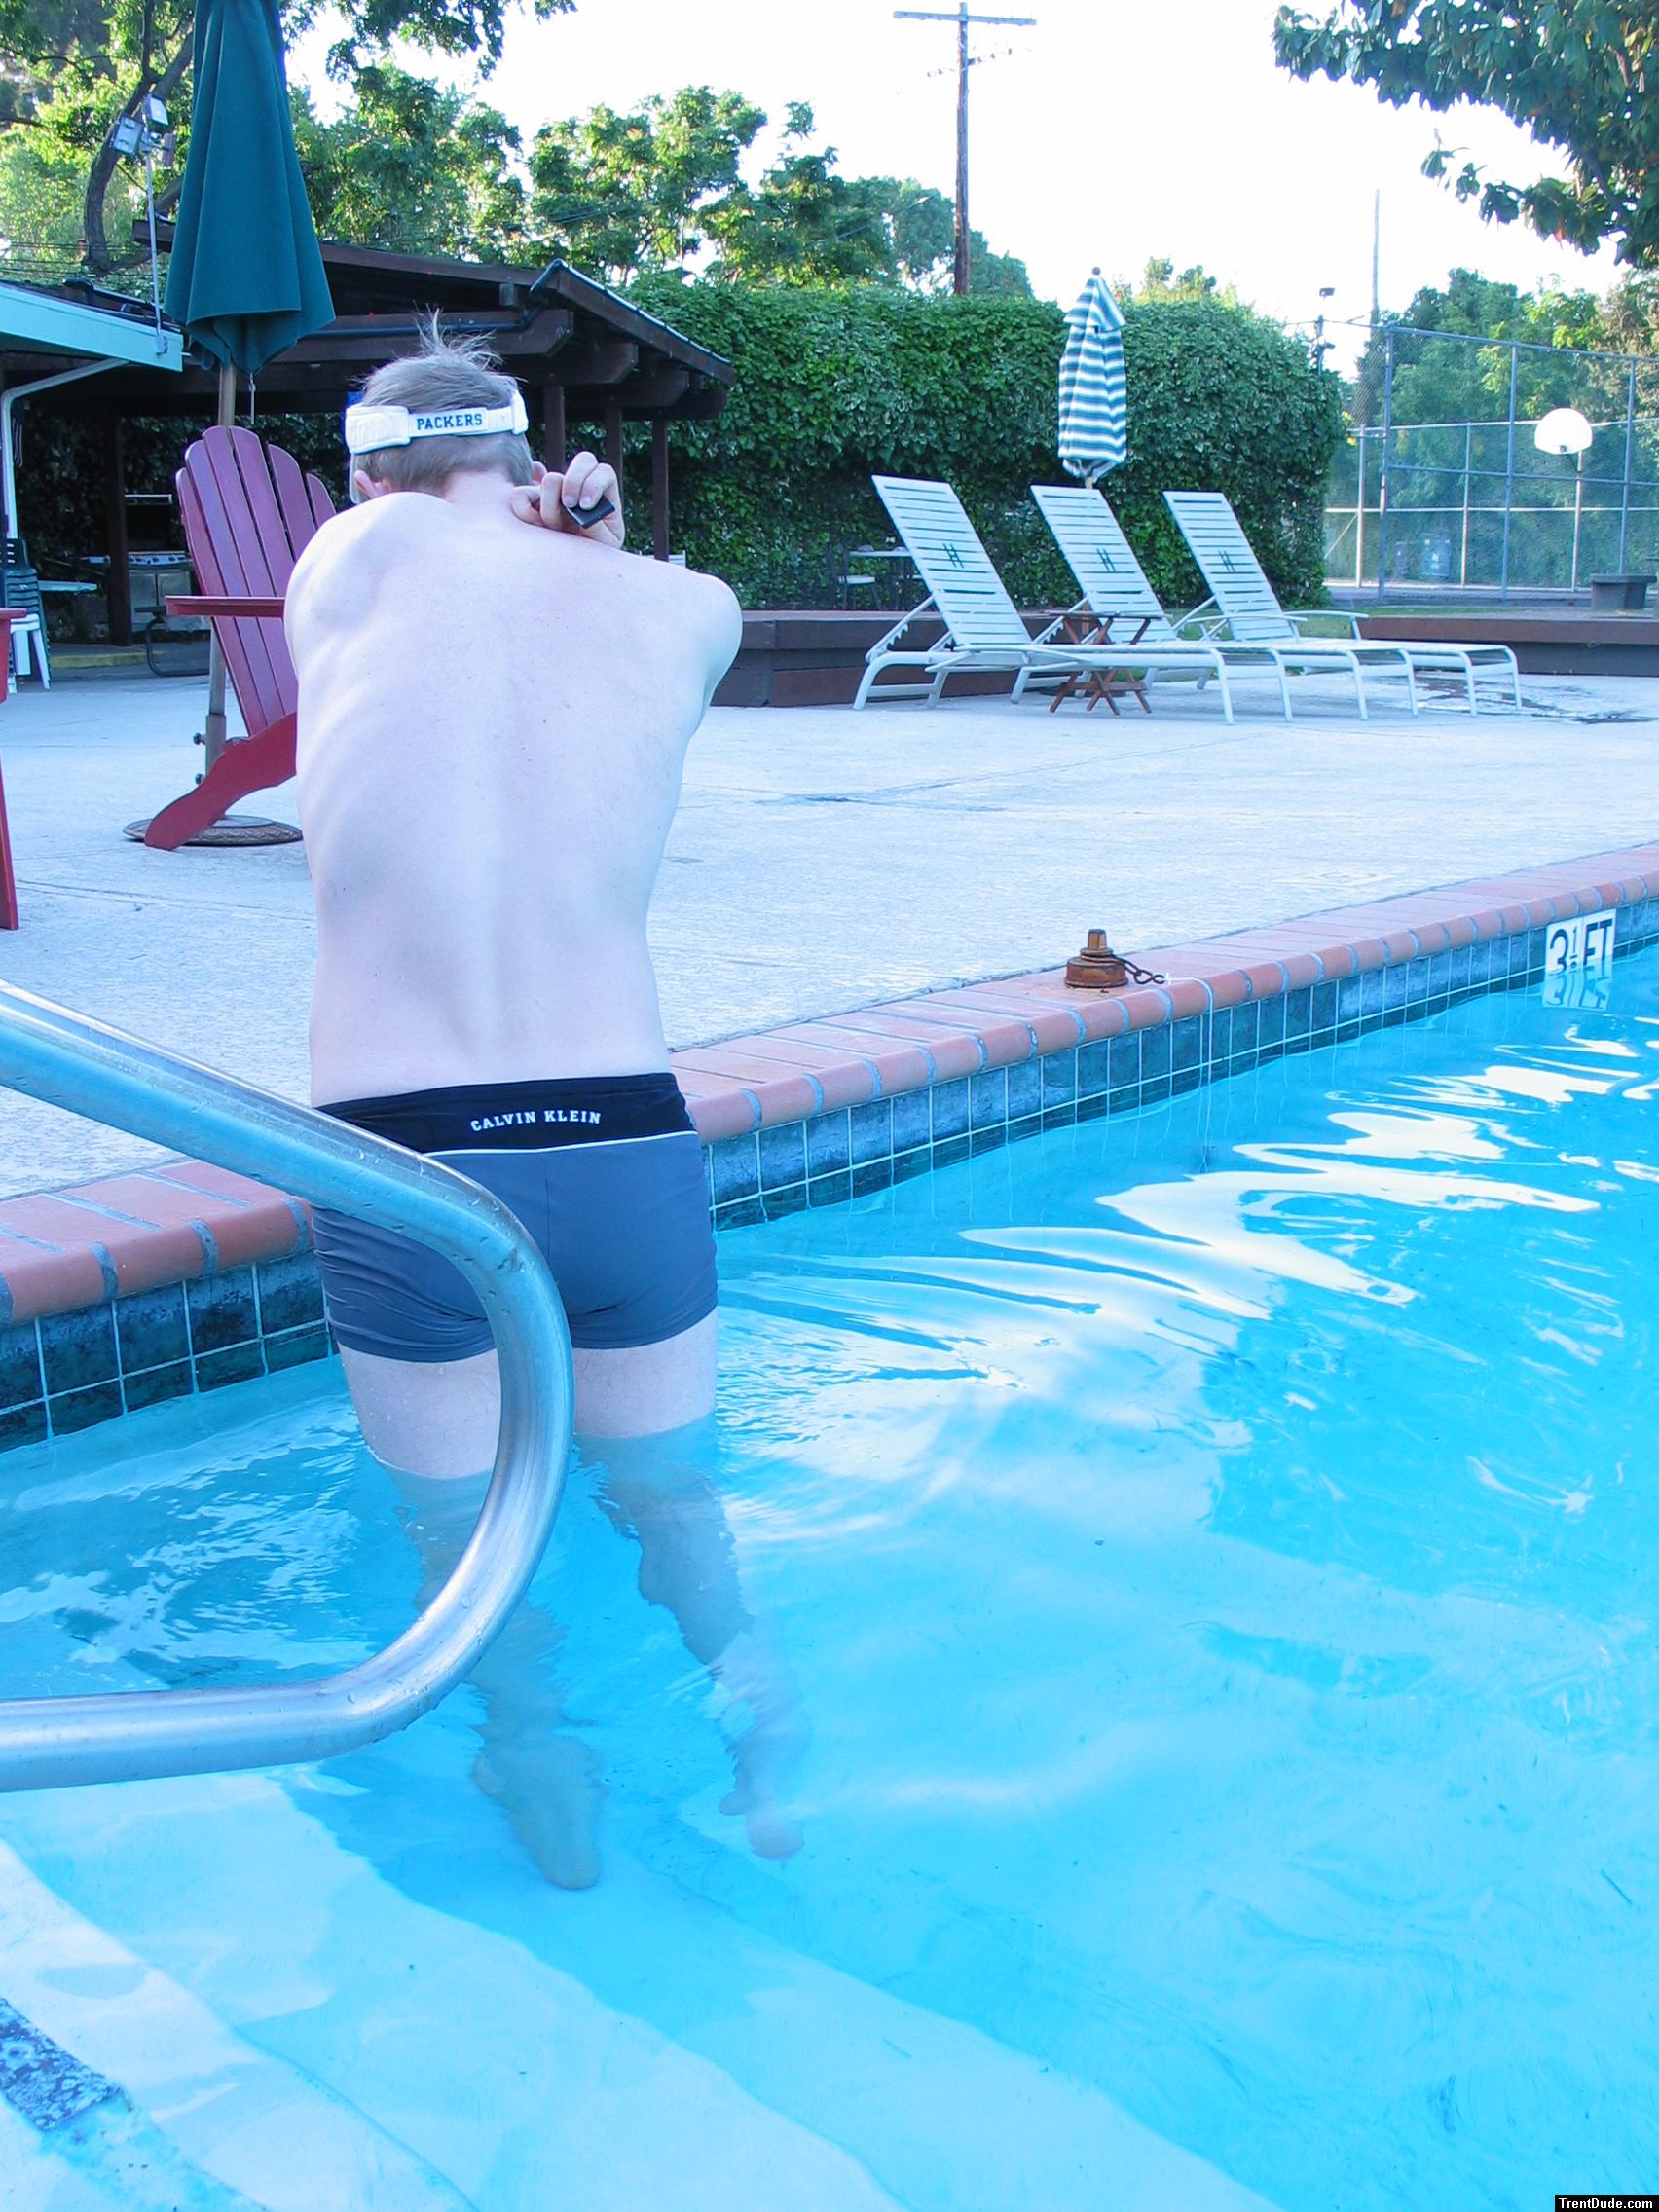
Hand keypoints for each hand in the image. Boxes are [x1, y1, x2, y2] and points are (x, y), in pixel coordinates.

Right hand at [509, 453, 624, 547]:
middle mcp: (582, 485)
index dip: (594, 484)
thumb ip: (600, 530)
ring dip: (550, 507)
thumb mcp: (606, 544)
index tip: (585, 506)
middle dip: (574, 482)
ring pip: (550, 481)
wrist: (576, 562)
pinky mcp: (533, 500)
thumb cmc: (596, 550)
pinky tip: (533, 522)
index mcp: (604, 492)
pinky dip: (523, 508)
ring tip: (554, 529)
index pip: (603, 472)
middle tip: (569, 505)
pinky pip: (520, 495)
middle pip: (584, 460)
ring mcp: (557, 490)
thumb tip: (584, 516)